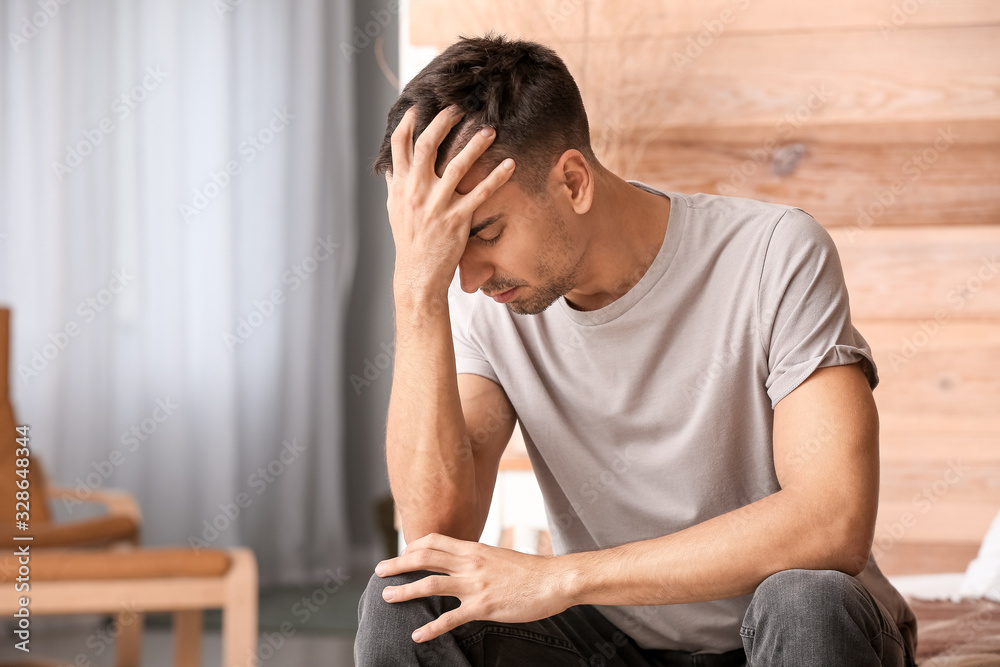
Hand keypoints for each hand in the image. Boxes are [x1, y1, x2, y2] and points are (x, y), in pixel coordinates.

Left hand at [375, 532, 573, 642]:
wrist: (554, 580)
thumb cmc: (530, 571)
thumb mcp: (499, 557)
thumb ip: (479, 560)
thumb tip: (465, 564)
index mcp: (474, 548)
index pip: (434, 541)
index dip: (413, 547)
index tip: (401, 554)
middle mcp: (470, 563)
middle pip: (424, 558)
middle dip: (398, 564)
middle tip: (380, 571)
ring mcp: (475, 584)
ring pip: (430, 584)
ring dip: (405, 591)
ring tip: (387, 597)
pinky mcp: (483, 606)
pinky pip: (449, 618)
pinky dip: (430, 628)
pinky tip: (417, 635)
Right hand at [385, 104, 514, 297]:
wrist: (417, 274)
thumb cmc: (409, 241)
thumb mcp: (394, 210)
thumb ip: (395, 185)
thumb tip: (390, 166)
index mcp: (400, 186)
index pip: (400, 145)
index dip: (409, 122)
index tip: (420, 105)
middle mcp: (416, 192)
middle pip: (427, 146)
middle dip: (443, 122)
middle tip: (459, 108)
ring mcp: (436, 205)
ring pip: (457, 166)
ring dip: (475, 144)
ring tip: (490, 129)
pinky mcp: (457, 220)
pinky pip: (480, 194)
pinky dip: (496, 178)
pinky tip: (510, 165)